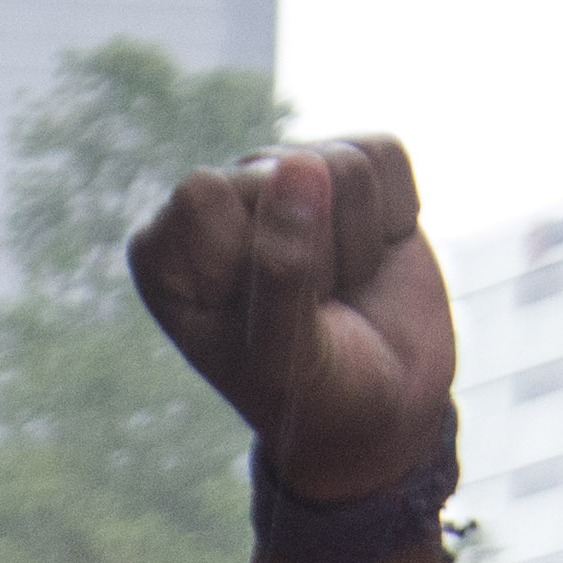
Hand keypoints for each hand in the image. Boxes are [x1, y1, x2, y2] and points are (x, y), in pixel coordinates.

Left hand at [125, 137, 458, 502]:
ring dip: (360, 241)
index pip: (207, 192)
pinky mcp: (344, 167)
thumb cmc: (316, 397)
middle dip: (321, 253)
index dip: (262, 254)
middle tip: (318, 312)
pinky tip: (372, 254)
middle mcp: (215, 203)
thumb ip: (282, 273)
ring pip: (344, 162)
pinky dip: (396, 213)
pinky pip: (385, 152)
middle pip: (284, 169)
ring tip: (342, 291)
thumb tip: (300, 165)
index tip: (268, 315)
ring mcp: (280, 179)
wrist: (384, 410)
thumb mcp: (288, 362)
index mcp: (165, 252)